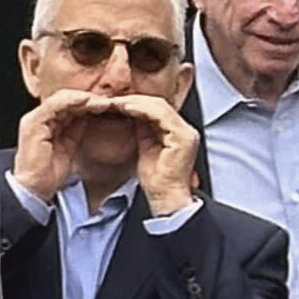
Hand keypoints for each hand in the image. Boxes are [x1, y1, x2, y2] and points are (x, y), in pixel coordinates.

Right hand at [9, 87, 107, 203]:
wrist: (34, 188)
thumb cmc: (49, 173)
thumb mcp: (68, 146)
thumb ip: (75, 130)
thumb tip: (90, 116)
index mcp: (45, 123)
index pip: (68, 105)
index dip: (89, 103)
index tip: (109, 105)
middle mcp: (39, 118)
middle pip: (66, 98)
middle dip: (89, 98)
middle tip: (110, 101)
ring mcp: (35, 119)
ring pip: (61, 98)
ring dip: (84, 98)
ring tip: (103, 102)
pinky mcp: (34, 123)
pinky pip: (54, 106)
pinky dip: (73, 102)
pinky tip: (88, 103)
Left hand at [114, 93, 201, 216]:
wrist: (166, 198)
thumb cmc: (156, 179)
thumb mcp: (145, 146)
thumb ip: (142, 128)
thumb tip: (130, 111)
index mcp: (178, 132)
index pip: (156, 107)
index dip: (135, 102)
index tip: (114, 102)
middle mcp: (186, 130)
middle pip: (158, 103)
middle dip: (133, 100)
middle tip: (111, 100)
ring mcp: (186, 133)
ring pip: (159, 106)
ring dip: (134, 102)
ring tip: (115, 103)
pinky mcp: (182, 138)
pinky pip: (161, 115)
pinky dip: (141, 109)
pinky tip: (126, 108)